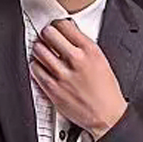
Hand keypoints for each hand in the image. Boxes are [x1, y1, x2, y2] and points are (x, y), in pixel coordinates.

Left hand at [29, 19, 127, 139]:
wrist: (107, 117)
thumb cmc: (106, 92)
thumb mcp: (102, 61)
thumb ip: (84, 47)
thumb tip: (68, 35)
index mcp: (90, 51)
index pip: (64, 25)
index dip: (57, 25)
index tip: (56, 28)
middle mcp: (76, 60)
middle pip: (48, 34)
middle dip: (46, 35)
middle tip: (47, 38)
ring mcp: (62, 75)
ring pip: (39, 50)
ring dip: (39, 49)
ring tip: (43, 52)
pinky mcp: (52, 89)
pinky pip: (35, 69)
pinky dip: (37, 66)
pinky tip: (43, 67)